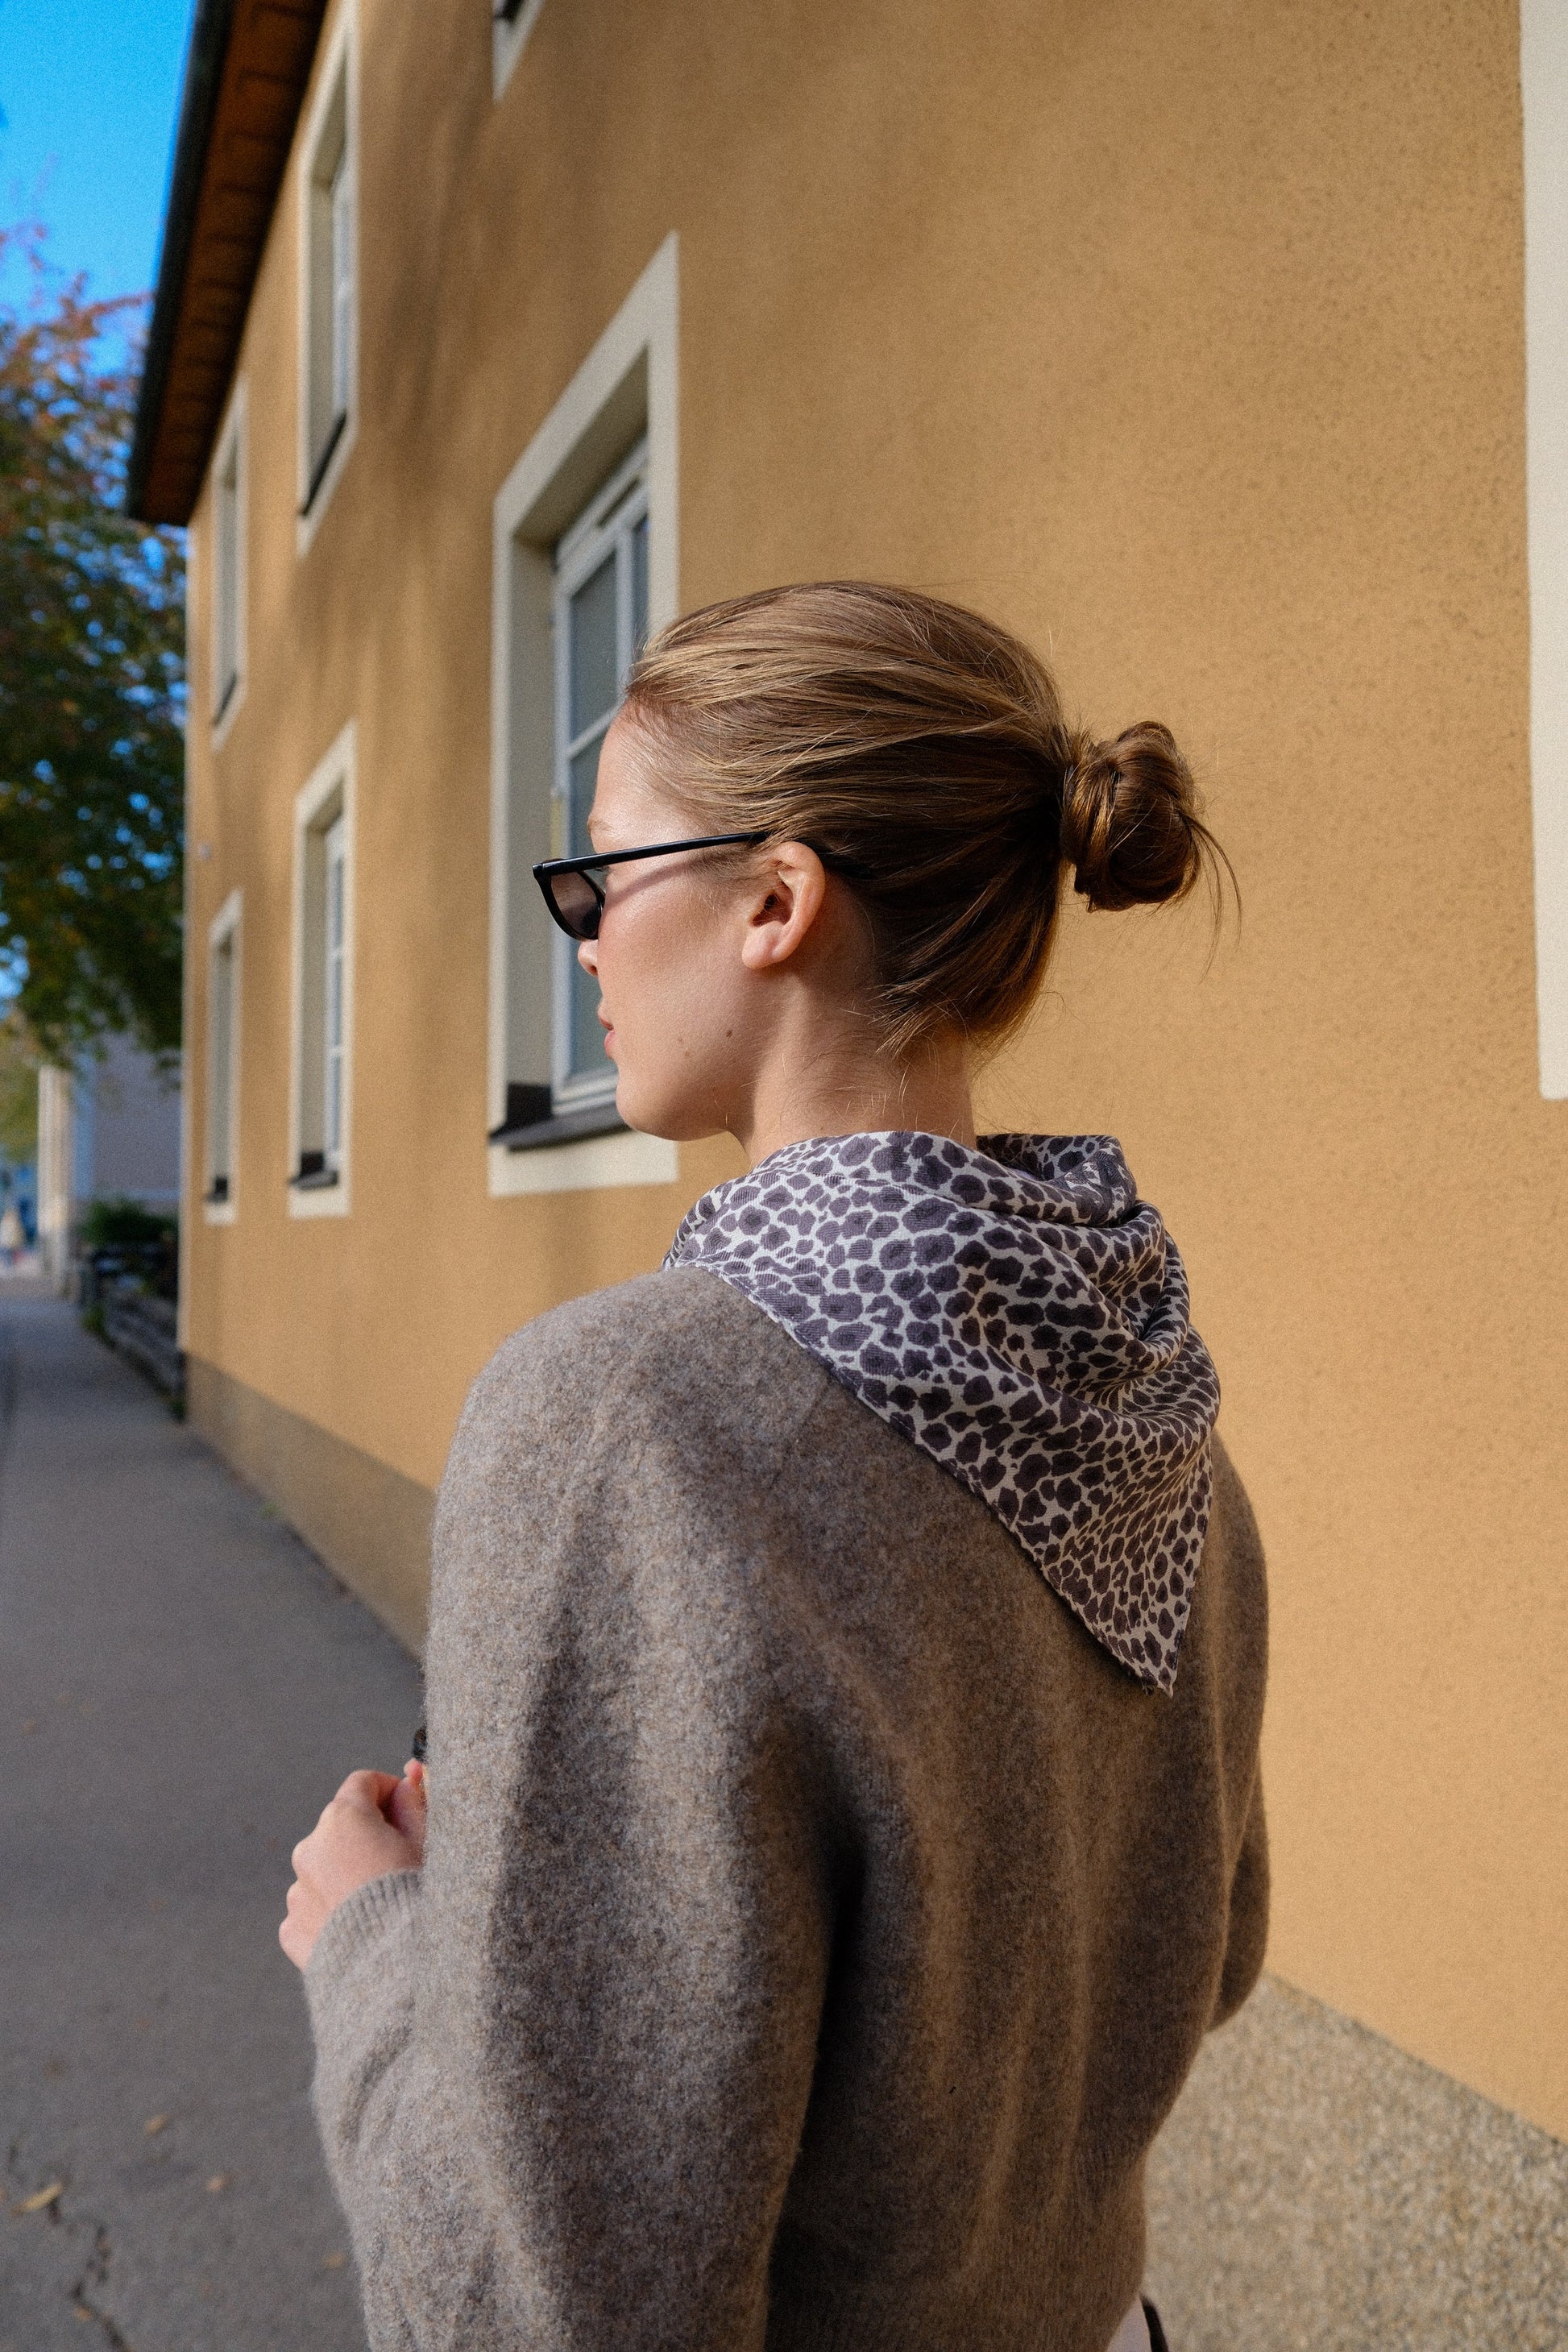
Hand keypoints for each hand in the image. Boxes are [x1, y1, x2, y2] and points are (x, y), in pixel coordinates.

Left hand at [279, 1764, 425, 1972]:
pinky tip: (361, 1929)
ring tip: (382, 1903)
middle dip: (368, 1835)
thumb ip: (415, 1804)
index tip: (409, 1809)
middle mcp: (310, 1849)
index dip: (390, 1791)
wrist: (396, 1975)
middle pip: (341, 1827)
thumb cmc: (419, 1903)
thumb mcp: (429, 1844)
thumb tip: (409, 1780)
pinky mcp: (292, 1929)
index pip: (363, 1783)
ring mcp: (297, 1891)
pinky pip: (315, 1908)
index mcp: (343, 1819)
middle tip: (401, 1861)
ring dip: (348, 1874)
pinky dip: (333, 1911)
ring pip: (326, 1869)